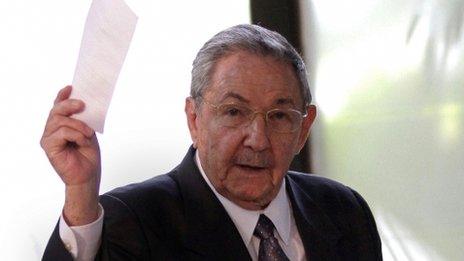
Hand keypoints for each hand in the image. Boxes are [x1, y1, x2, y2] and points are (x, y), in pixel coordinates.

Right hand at [41, 85, 100, 224]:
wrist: (88, 174)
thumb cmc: (88, 155)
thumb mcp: (88, 132)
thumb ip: (83, 119)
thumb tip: (84, 103)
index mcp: (61, 124)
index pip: (58, 106)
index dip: (63, 95)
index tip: (71, 87)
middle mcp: (52, 129)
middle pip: (56, 110)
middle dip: (69, 104)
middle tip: (82, 104)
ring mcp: (48, 138)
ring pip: (60, 120)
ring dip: (78, 125)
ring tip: (88, 134)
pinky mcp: (48, 146)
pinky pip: (62, 132)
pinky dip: (75, 134)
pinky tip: (82, 141)